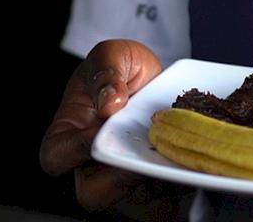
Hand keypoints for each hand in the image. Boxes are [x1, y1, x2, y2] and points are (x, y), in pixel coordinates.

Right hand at [39, 39, 166, 211]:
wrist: (158, 81)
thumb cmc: (123, 70)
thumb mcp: (113, 54)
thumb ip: (106, 71)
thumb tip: (109, 102)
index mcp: (69, 134)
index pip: (56, 156)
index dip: (72, 151)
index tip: (98, 130)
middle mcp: (94, 165)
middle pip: (93, 193)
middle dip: (118, 179)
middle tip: (141, 153)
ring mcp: (126, 179)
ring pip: (135, 198)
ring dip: (157, 180)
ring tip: (176, 151)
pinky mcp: (157, 186)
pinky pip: (168, 193)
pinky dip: (181, 176)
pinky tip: (195, 153)